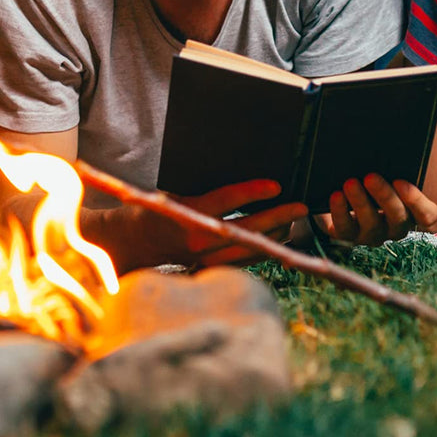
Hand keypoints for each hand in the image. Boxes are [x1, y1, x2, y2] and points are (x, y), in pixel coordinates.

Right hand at [113, 179, 306, 271]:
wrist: (135, 241)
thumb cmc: (157, 206)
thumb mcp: (176, 188)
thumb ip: (204, 183)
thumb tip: (238, 167)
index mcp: (188, 214)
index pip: (227, 201)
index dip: (253, 192)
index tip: (276, 185)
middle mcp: (199, 241)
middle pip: (247, 230)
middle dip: (278, 217)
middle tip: (301, 206)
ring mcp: (206, 259)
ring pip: (250, 249)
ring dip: (276, 235)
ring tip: (296, 220)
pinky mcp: (210, 269)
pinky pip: (244, 260)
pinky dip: (263, 248)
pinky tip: (280, 237)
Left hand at [317, 174, 436, 246]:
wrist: (340, 191)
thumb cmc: (373, 174)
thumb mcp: (387, 168)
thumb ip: (395, 162)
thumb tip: (395, 136)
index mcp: (413, 210)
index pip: (427, 215)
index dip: (416, 201)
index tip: (400, 180)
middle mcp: (396, 226)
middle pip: (397, 217)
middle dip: (384, 196)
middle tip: (370, 176)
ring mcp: (373, 234)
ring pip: (371, 224)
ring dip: (360, 202)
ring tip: (350, 182)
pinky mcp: (349, 236)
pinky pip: (346, 228)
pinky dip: (340, 211)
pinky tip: (336, 195)